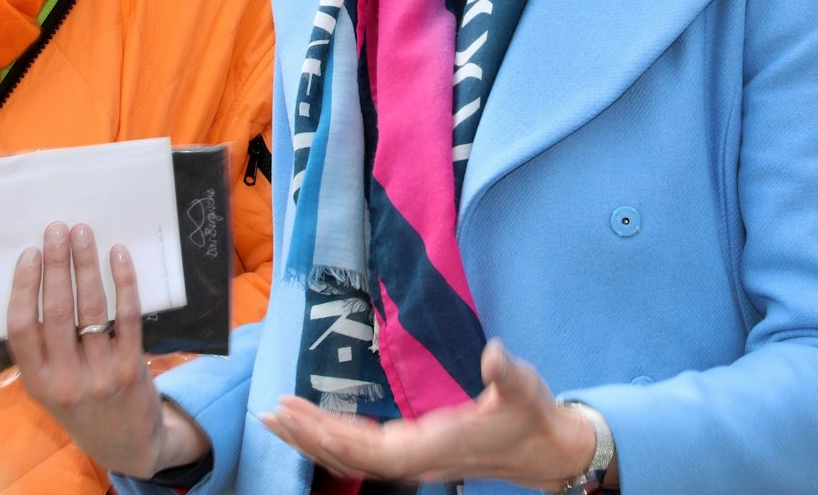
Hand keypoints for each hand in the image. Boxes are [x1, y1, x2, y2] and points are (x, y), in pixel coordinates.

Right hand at [5, 222, 207, 478]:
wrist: (128, 445)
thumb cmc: (82, 405)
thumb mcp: (49, 388)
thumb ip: (41, 349)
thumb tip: (37, 282)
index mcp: (35, 382)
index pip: (21, 328)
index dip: (24, 287)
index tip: (29, 254)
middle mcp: (65, 380)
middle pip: (56, 311)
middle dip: (56, 264)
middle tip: (57, 229)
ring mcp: (100, 374)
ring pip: (91, 308)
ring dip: (86, 265)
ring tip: (83, 234)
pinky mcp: (132, 368)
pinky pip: (127, 317)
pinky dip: (123, 282)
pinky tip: (118, 256)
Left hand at [257, 339, 595, 490]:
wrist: (547, 450)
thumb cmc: (533, 417)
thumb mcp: (525, 389)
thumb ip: (508, 374)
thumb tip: (495, 356)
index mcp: (435, 446)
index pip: (372, 450)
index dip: (331, 435)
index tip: (298, 414)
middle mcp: (417, 461)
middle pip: (350, 457)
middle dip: (308, 436)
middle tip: (269, 411)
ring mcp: (413, 461)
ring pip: (351, 460)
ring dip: (312, 441)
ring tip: (276, 420)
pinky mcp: (413, 455)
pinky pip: (362, 455)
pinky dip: (331, 441)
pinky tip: (312, 429)